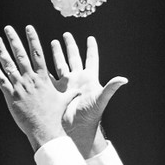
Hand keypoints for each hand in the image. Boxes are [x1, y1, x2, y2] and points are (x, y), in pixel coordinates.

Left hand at [0, 25, 73, 150]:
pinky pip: (1, 80)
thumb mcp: (64, 101)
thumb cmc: (55, 115)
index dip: (33, 39)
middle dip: (14, 40)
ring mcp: (19, 87)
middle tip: (8, 28)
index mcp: (43, 78)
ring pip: (9, 65)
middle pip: (21, 55)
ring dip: (2, 51)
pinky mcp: (10, 96)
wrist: (44, 128)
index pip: (37, 53)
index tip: (29, 28)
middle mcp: (30, 79)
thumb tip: (81, 90)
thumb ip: (70, 93)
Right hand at [47, 32, 126, 157]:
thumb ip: (111, 88)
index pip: (91, 59)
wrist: (77, 129)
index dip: (91, 49)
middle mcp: (77, 79)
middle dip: (71, 47)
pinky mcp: (55, 91)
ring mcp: (66, 84)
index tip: (90, 38)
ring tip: (54, 42)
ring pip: (60, 64)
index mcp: (89, 78)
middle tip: (67, 34)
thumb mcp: (101, 99)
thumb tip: (124, 79)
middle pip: (74, 58)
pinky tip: (39, 60)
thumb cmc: (91, 115)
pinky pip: (49, 77)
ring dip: (57, 54)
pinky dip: (44, 69)